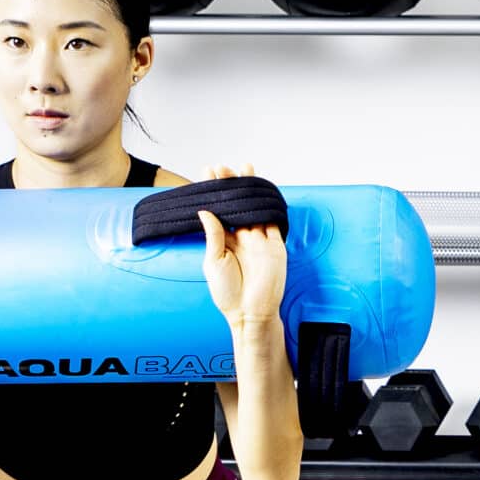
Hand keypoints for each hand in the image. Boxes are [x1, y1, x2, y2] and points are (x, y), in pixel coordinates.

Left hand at [195, 161, 288, 327]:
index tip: (206, 174)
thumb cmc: (228, 293)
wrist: (251, 312)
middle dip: (230, 185)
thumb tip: (205, 211)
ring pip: (255, 208)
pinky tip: (263, 189)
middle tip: (221, 168)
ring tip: (244, 169)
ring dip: (250, 189)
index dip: (213, 193)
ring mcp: (260, 239)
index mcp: (224, 241)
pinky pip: (273, 220)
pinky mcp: (275, 244)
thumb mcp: (214, 262)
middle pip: (237, 204)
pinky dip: (270, 204)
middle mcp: (242, 237)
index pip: (218, 211)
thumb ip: (213, 236)